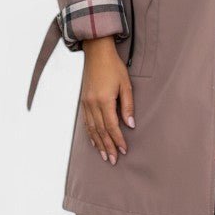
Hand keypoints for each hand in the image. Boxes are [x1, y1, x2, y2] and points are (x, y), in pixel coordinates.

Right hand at [80, 37, 134, 163]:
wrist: (96, 53)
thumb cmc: (114, 67)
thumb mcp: (126, 85)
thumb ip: (128, 106)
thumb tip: (130, 125)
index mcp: (104, 100)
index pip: (112, 126)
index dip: (118, 140)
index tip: (124, 150)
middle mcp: (93, 104)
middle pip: (101, 131)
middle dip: (108, 147)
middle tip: (113, 160)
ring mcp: (86, 103)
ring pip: (92, 129)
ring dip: (98, 144)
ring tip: (104, 155)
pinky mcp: (84, 102)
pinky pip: (86, 122)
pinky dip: (91, 134)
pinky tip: (95, 141)